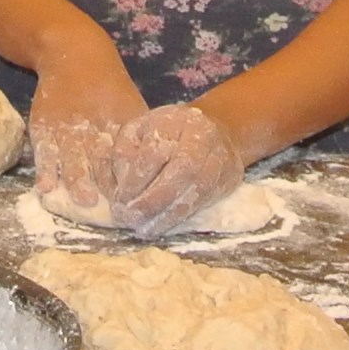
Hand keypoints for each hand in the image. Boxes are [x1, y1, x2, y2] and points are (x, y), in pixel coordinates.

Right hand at [28, 38, 149, 222]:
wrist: (75, 57)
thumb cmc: (109, 90)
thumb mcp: (131, 108)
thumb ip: (145, 139)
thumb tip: (167, 170)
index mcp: (121, 127)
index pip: (130, 159)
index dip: (135, 182)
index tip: (140, 204)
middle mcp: (96, 131)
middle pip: (104, 162)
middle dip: (109, 187)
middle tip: (116, 211)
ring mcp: (69, 131)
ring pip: (75, 159)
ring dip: (80, 180)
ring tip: (86, 200)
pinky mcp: (46, 129)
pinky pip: (46, 153)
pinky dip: (47, 171)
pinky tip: (47, 188)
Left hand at [91, 104, 246, 238]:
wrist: (215, 129)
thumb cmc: (166, 133)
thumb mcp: (138, 131)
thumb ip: (124, 152)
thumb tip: (118, 183)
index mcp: (174, 120)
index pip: (154, 151)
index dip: (135, 179)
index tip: (119, 200)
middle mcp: (202, 135)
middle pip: (181, 171)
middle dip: (153, 200)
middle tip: (130, 219)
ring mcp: (221, 156)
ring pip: (198, 189)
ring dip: (169, 214)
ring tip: (145, 229)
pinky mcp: (230, 177)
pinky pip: (207, 200)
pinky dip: (184, 216)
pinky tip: (164, 225)